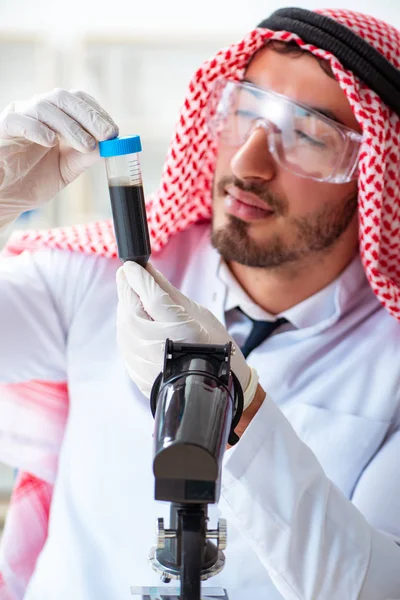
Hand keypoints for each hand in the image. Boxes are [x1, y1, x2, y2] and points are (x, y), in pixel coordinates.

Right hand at [0, 89, 117, 229]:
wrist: (6, 198)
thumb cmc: (33, 181)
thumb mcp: (67, 170)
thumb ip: (85, 157)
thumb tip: (109, 146)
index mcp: (54, 117)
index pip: (77, 102)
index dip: (96, 113)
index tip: (113, 131)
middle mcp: (36, 111)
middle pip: (63, 98)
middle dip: (88, 116)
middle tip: (107, 134)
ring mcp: (18, 117)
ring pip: (43, 107)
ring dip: (69, 125)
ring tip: (86, 146)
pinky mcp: (2, 129)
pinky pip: (17, 120)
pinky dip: (36, 128)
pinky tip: (51, 142)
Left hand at [116, 261, 258, 409]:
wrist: (213, 391)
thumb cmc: (214, 349)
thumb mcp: (199, 315)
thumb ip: (168, 293)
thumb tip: (149, 271)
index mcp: (181, 331)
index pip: (151, 296)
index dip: (139, 277)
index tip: (131, 265)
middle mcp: (158, 346)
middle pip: (131, 309)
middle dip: (127, 288)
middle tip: (126, 274)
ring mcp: (145, 362)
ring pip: (124, 325)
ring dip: (125, 306)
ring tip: (133, 295)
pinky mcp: (137, 372)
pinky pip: (125, 342)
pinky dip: (126, 326)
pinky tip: (134, 319)